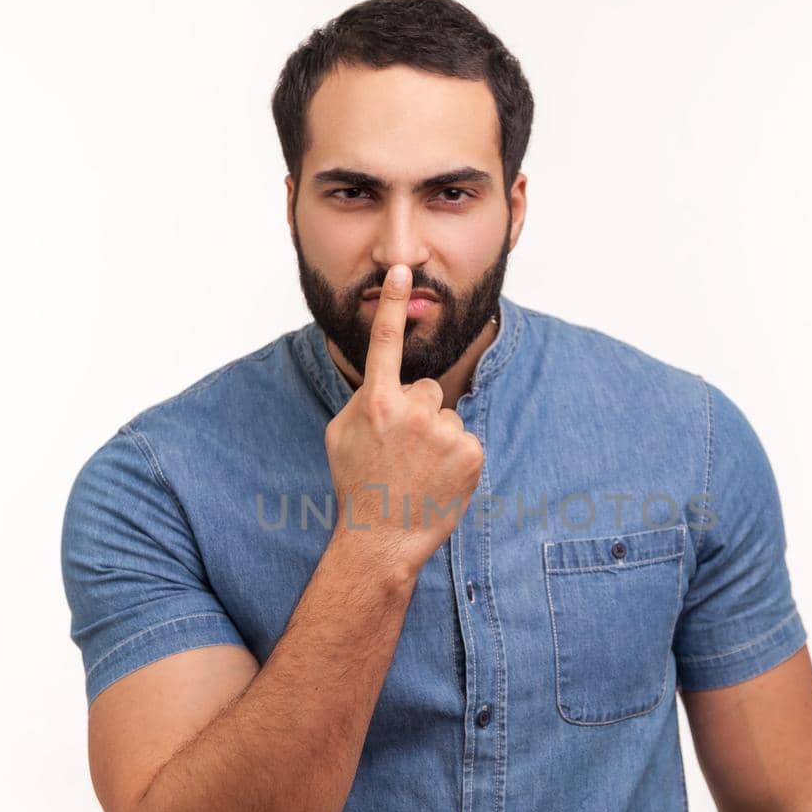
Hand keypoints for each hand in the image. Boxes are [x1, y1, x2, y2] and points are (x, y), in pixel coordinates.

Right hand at [323, 264, 484, 579]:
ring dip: (435, 436)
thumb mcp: (340, 435)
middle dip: (416, 412)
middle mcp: (412, 411)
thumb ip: (364, 398)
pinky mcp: (471, 452)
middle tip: (400, 451)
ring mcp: (444, 432)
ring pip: (445, 415)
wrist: (383, 539)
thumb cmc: (357, 485)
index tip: (403, 272)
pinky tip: (437, 479)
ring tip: (417, 470)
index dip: (395, 305)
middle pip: (424, 389)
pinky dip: (455, 457)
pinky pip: (464, 439)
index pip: (387, 343)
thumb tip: (383, 378)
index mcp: (376, 402)